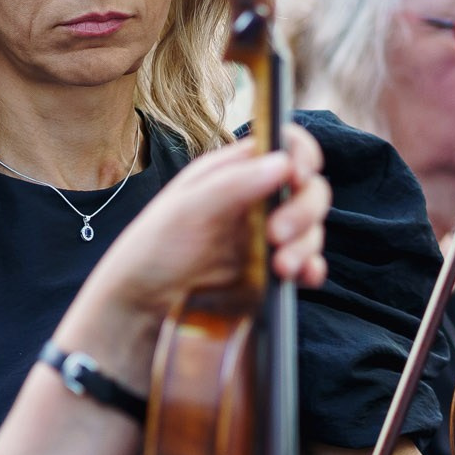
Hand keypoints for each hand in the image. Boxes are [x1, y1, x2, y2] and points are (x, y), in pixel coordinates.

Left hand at [68, 127, 330, 384]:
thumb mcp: (186, 209)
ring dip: (306, 245)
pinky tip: (304, 277)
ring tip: (281, 268)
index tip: (299, 174)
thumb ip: (233, 184)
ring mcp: (267, 236)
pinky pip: (307, 263)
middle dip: (303, 209)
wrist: (143, 308)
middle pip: (307, 189)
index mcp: (234, 172)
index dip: (300, 154)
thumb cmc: (154, 250)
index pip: (283, 146)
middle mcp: (256, 199)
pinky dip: (312, 268)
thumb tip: (284, 162)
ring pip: (310, 228)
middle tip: (278, 235)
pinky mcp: (272, 271)